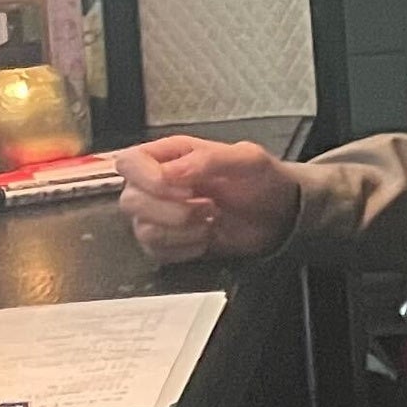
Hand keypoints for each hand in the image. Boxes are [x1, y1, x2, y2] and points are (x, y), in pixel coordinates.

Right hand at [118, 137, 304, 263]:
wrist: (278, 214)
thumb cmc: (261, 180)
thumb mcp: (247, 159)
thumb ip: (209, 159)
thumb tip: (170, 173)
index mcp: (168, 155)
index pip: (128, 163)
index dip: (148, 178)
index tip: (185, 188)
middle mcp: (154, 184)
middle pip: (130, 200)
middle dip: (171, 210)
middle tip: (208, 206)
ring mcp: (156, 216)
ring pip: (141, 229)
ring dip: (181, 230)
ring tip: (211, 219)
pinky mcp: (165, 243)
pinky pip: (156, 252)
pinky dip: (185, 248)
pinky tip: (207, 236)